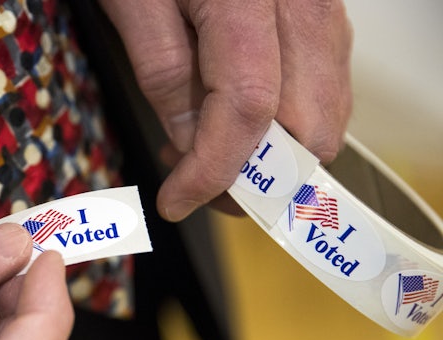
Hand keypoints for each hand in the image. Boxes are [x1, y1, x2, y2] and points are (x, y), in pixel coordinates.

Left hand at [100, 0, 352, 219]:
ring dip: (275, 151)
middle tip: (199, 184)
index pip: (249, 110)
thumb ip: (166, 74)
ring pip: (326, 105)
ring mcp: (321, 0)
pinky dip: (288, 115)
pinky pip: (322, 77)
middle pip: (309, 120)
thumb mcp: (131, 2)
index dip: (215, 171)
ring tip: (209, 148)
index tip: (177, 201)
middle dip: (256, 175)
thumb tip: (193, 148)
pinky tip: (241, 116)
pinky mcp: (319, 3)